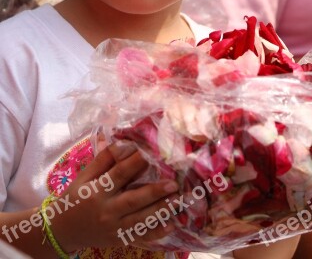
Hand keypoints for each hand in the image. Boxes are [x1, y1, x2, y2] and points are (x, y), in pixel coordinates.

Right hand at [50, 143, 178, 252]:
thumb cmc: (75, 198)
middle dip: (155, 192)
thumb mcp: (84, 177)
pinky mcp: (120, 240)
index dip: (134, 163)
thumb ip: (103, 159)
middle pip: (133, 200)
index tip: (151, 153)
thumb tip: (124, 142)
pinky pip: (141, 237)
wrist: (64, 231)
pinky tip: (171, 224)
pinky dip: (157, 232)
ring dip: (161, 210)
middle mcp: (107, 211)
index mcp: (97, 192)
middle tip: (173, 183)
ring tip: (177, 200)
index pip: (118, 175)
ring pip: (141, 220)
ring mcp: (115, 228)